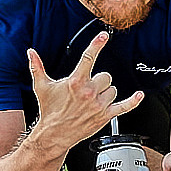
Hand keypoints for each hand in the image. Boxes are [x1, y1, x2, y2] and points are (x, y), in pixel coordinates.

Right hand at [26, 33, 143, 151]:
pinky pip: (124, 107)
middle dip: (98, 80)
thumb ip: (37, 67)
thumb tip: (31, 52)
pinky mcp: (105, 116)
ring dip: (105, 93)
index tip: (103, 35)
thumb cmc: (49, 110)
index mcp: (75, 82)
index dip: (96, 45)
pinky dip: (133, 101)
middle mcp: (89, 92)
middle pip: (106, 76)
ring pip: (113, 90)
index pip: (88, 58)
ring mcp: (98, 105)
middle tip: (87, 89)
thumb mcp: (41, 87)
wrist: (54, 134)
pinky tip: (139, 96)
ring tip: (92, 100)